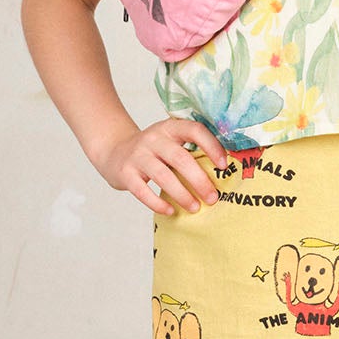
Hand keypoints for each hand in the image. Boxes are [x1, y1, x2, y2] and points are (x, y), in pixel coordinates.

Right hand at [96, 117, 231, 216]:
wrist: (114, 152)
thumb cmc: (153, 152)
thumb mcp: (170, 142)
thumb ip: (190, 151)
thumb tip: (223, 173)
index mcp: (170, 128)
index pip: (194, 130)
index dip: (211, 146)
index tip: (224, 165)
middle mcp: (153, 138)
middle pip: (180, 158)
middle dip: (200, 180)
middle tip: (213, 197)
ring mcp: (137, 155)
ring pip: (163, 176)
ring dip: (182, 194)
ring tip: (195, 208)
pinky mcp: (125, 173)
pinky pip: (142, 191)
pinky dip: (158, 203)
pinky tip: (170, 211)